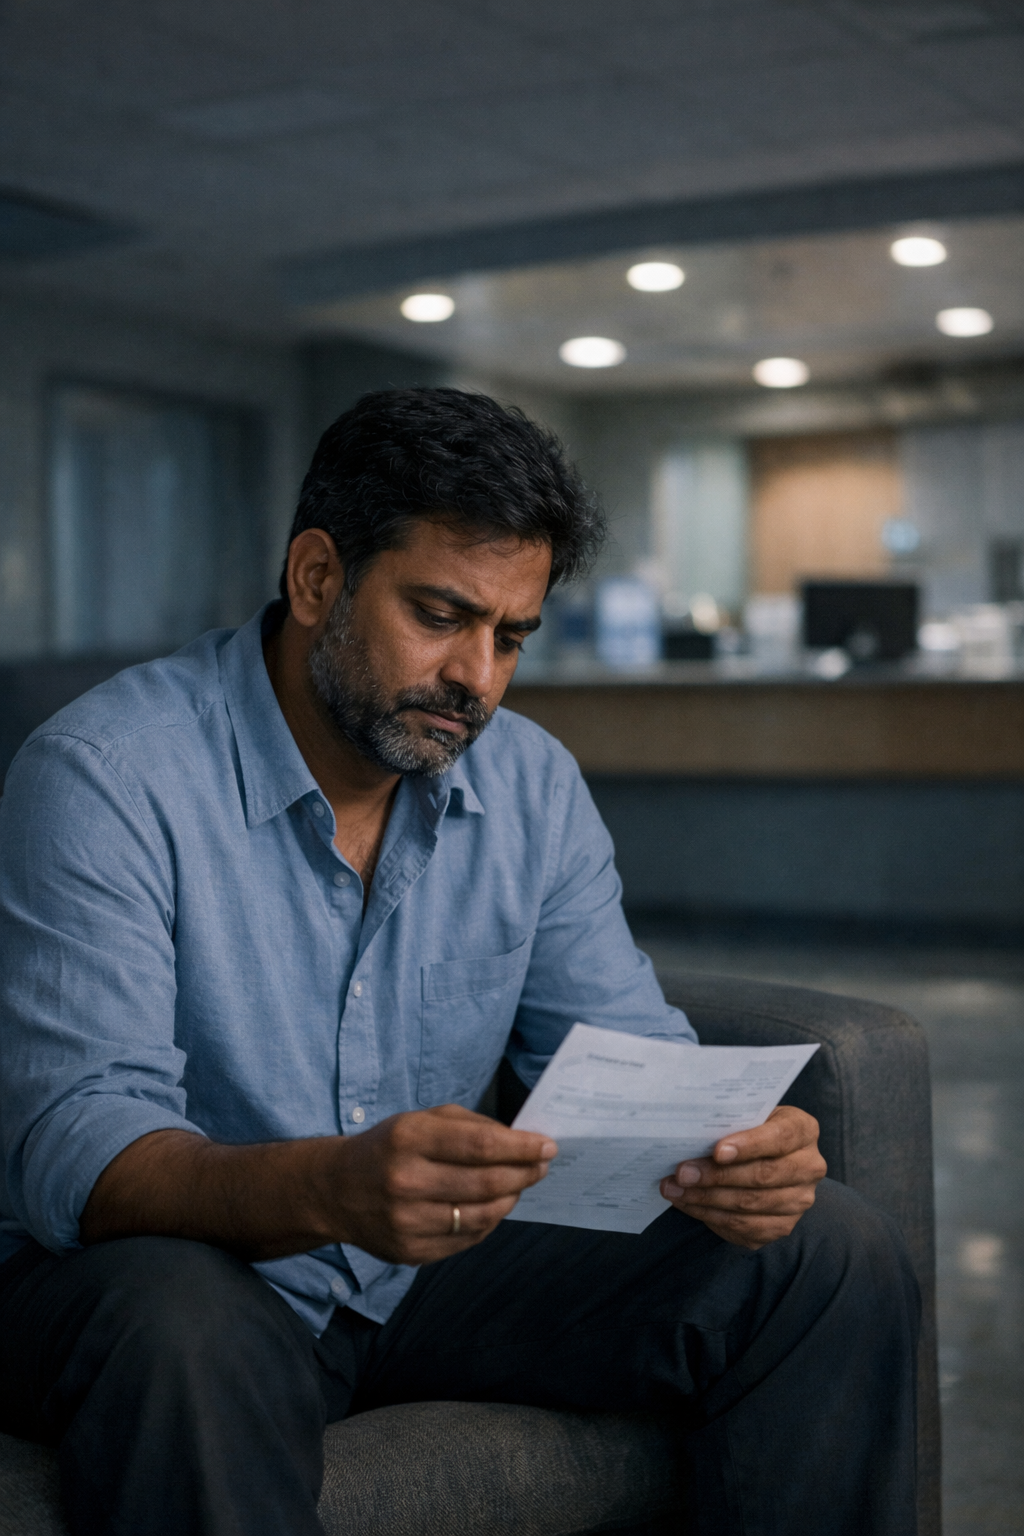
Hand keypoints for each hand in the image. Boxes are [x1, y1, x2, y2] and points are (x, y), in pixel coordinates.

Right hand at [323, 1104, 556, 1265]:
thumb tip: (520, 1141)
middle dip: (524, 1173)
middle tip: (542, 1166)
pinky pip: (467, 1239)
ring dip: (511, 1198)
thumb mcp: (421, 1119)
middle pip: (486, 1183)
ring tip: (519, 1185)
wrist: (336, 1191)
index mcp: (409, 1139)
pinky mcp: (410, 1253)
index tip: (547, 1146)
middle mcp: (406, 1181)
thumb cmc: (388, 1148)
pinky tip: (493, 1206)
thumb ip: (470, 1125)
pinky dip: (488, 1222)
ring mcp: (407, 1223)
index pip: (480, 1145)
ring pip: (483, 1216)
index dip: (521, 1148)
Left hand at [660, 1105, 825, 1248]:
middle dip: (716, 1176)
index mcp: (804, 1130)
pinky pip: (745, 1228)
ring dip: (706, 1199)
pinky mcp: (782, 1226)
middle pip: (762, 1176)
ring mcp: (798, 1201)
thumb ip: (729, 1122)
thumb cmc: (750, 1128)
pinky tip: (688, 1205)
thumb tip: (689, 1136)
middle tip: (682, 1173)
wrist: (766, 1156)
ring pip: (750, 1205)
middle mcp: (809, 1167)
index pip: (780, 1137)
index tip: (717, 1151)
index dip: (749, 1145)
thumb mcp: (747, 1115)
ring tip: (675, 1189)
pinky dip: (711, 1217)